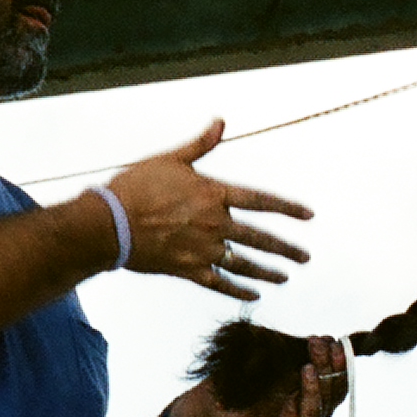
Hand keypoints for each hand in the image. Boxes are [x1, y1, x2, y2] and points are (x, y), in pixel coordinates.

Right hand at [103, 122, 313, 298]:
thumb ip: (201, 145)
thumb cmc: (136, 186)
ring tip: (286, 277)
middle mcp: (214, 224)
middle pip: (260, 239)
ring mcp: (202, 250)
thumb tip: (221, 123)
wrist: (108, 222)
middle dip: (286, 249)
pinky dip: (239, 290)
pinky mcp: (187, 269)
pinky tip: (254, 294)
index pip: (261, 201)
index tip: (309, 216)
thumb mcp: (170, 159)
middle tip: (305, 258)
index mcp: (213, 194)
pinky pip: (220, 284)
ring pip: (245, 264)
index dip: (287, 208)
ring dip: (268, 272)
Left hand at [183, 337, 348, 416]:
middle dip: (328, 370)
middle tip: (317, 345)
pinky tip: (290, 398)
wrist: (213, 391)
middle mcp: (310, 410)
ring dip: (315, 391)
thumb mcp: (276, 353)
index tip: (333, 341)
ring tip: (307, 368)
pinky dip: (293, 416)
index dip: (341, 363)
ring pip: (316, 415)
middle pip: (332, 397)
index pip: (340, 381)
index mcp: (316, 392)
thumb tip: (328, 339)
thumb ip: (301, 349)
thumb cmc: (247, 370)